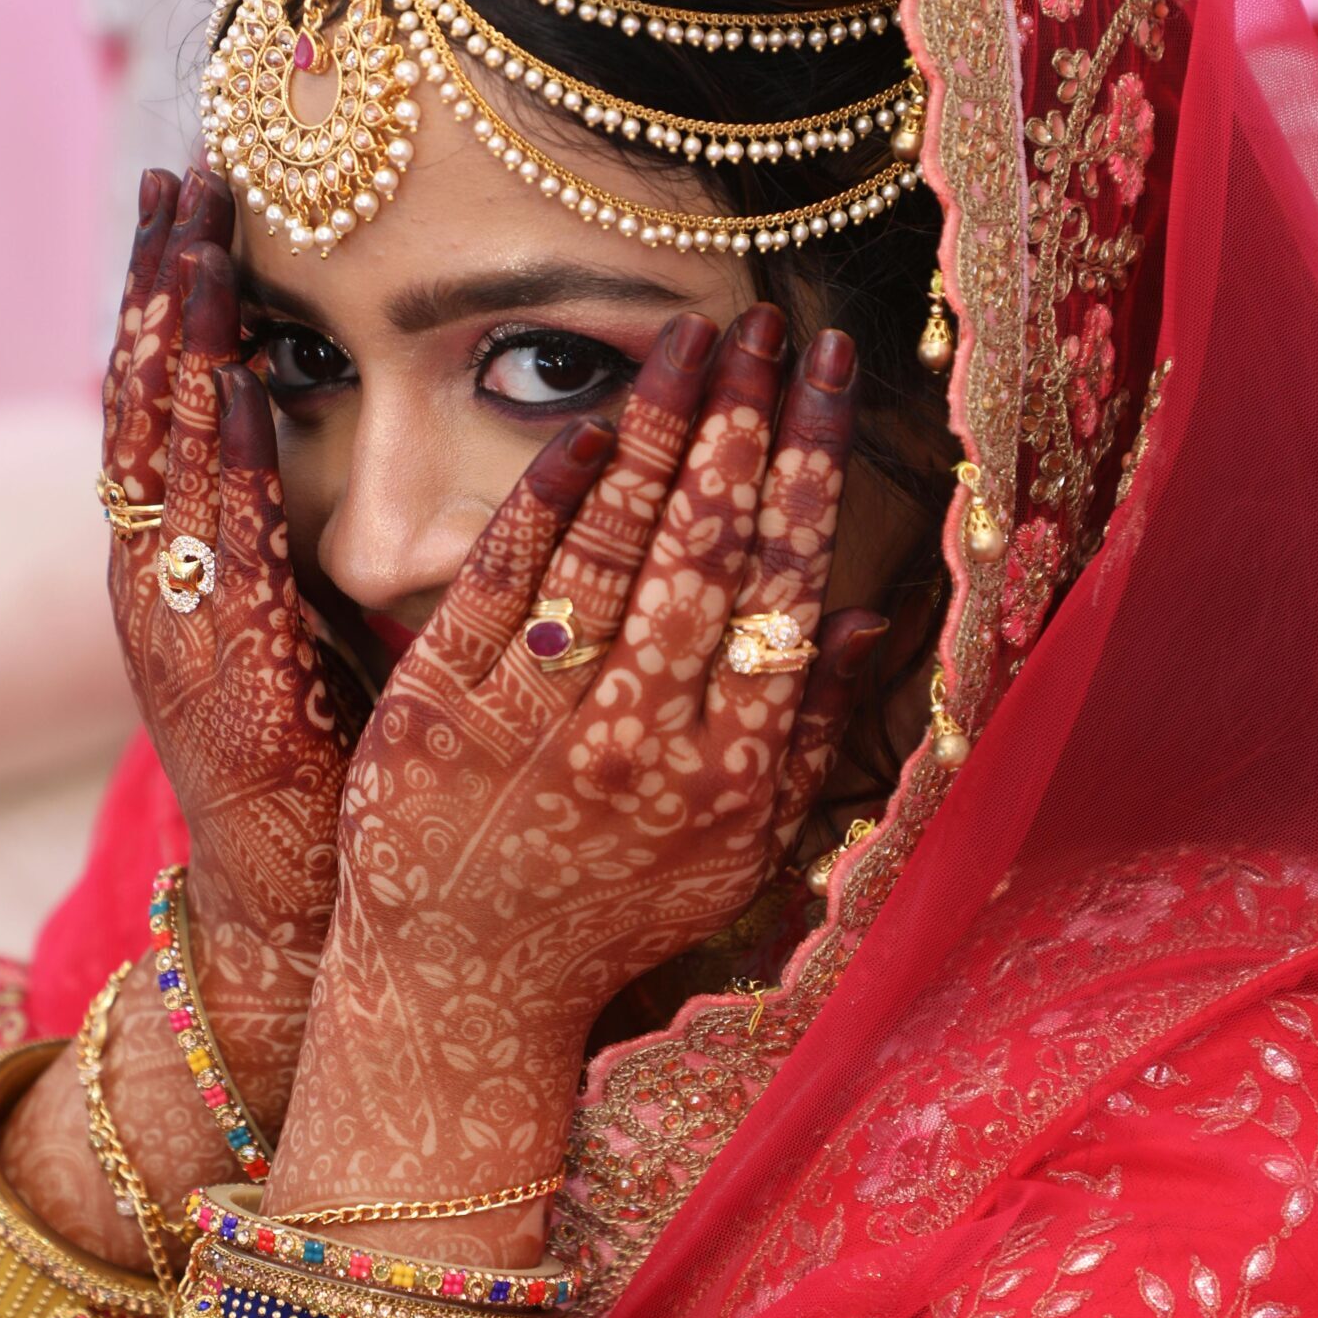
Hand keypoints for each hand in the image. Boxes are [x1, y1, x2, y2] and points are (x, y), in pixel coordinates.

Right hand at [103, 167, 355, 940]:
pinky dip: (229, 460)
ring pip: (167, 461)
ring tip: (196, 239)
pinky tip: (242, 382)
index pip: (156, 404)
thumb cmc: (317, 756)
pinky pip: (223, 548)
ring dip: (182, 345)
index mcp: (170, 563)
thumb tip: (315, 409)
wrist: (293, 905)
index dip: (163, 301)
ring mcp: (177, 630)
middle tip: (180, 175)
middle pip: (143, 405)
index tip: (183, 201)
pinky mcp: (228, 679)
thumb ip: (285, 524)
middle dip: (159, 288)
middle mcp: (154, 583)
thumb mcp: (294, 616)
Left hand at [271, 305, 878, 1216]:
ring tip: (691, 339)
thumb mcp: (738, 853)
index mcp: (727, 771)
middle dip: (743, 424)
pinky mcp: (440, 704)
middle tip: (769, 321)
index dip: (808, 470)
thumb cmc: (607, 916)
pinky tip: (585, 426)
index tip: (829, 374)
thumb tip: (877, 614)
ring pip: (611, 552)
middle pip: (705, 553)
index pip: (780, 588)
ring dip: (656, 434)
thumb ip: (812, 738)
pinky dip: (543, 501)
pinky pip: (500, 581)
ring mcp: (536, 719)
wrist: (458, 996)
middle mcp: (640, 739)